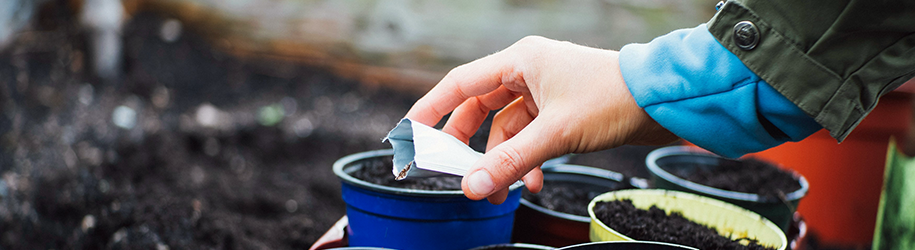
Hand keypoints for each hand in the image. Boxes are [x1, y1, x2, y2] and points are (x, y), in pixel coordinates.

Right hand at [405, 36, 677, 203]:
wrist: (664, 101)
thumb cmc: (614, 98)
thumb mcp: (556, 133)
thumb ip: (510, 161)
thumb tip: (473, 186)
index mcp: (520, 61)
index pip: (459, 84)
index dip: (430, 110)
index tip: (409, 135)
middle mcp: (527, 72)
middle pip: (478, 109)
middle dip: (467, 146)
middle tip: (455, 173)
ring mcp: (543, 91)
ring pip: (504, 128)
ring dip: (500, 160)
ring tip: (500, 190)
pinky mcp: (558, 110)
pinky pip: (527, 137)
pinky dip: (524, 160)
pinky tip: (531, 181)